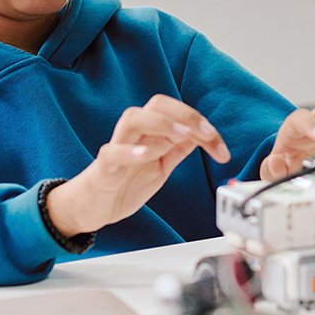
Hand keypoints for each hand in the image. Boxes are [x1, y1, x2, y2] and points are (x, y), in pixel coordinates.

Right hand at [47, 95, 229, 235]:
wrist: (92, 208)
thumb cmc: (123, 183)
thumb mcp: (160, 167)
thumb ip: (177, 149)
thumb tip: (201, 135)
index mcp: (150, 133)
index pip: (178, 113)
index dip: (202, 125)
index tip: (221, 149)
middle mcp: (134, 134)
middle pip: (157, 105)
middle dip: (186, 115)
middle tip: (207, 135)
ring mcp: (118, 148)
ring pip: (133, 119)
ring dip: (161, 123)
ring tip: (181, 135)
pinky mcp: (104, 168)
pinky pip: (113, 152)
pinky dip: (130, 151)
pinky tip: (146, 154)